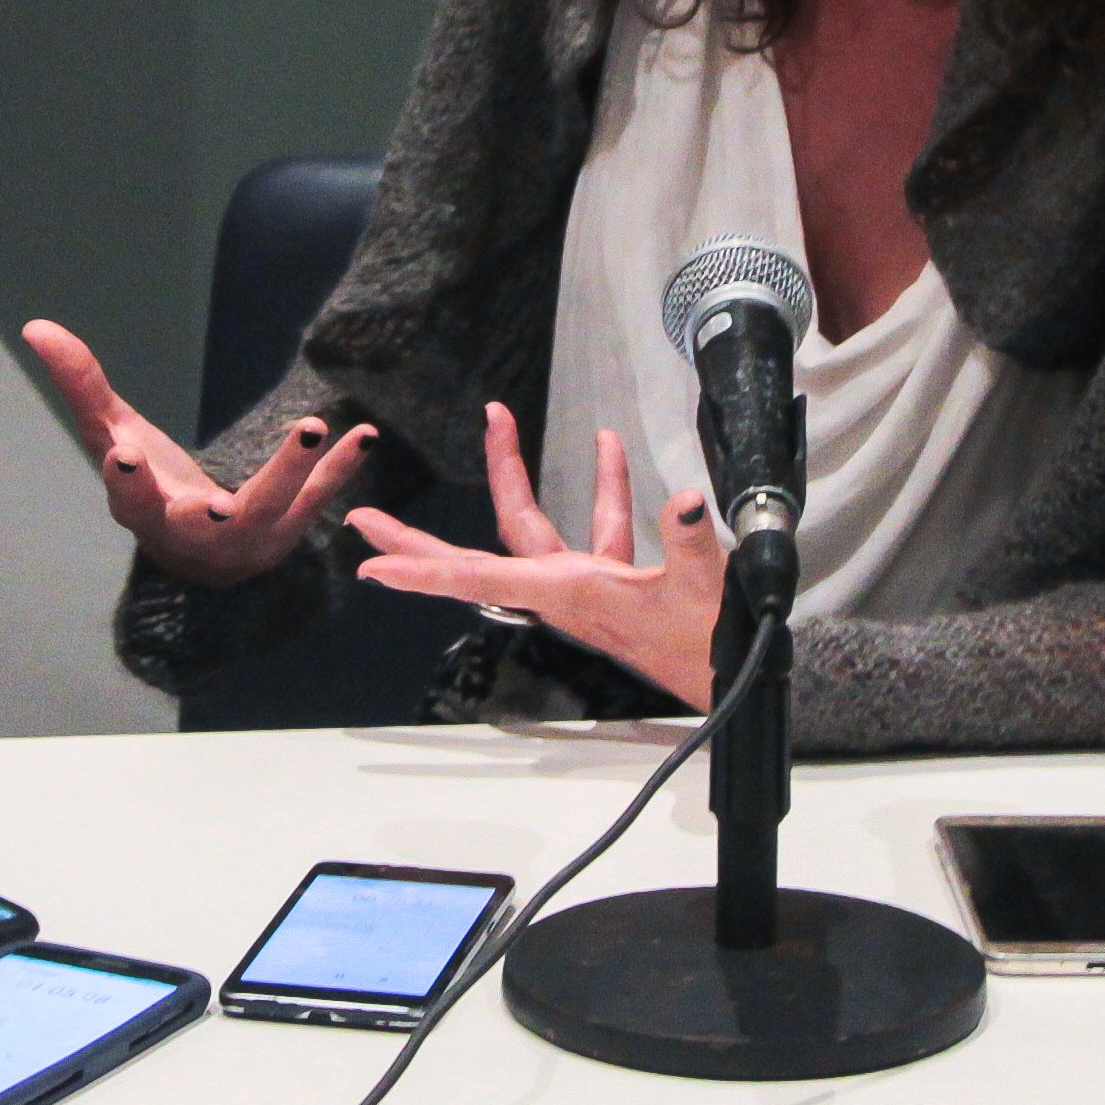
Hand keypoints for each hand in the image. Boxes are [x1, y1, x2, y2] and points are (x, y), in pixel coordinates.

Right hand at [22, 319, 374, 588]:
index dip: (127, 480)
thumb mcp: (112, 436)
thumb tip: (36, 326)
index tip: (124, 454)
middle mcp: (195, 535)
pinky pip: (315, 501)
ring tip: (314, 425)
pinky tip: (363, 436)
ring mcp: (245, 540)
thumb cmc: (148, 487)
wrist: (196, 557)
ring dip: (298, 472)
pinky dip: (339, 470)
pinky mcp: (285, 531)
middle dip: (247, 490)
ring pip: (274, 511)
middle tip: (274, 455)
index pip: (131, 498)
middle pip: (218, 518)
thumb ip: (81, 385)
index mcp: (144, 511)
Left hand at [344, 407, 723, 707]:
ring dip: (516, 475)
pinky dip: (603, 486)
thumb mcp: (703, 594)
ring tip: (498, 422)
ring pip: (531, 527)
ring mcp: (585, 584)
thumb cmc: (711, 649)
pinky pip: (595, 525)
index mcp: (568, 593)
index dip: (422, 569)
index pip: (478, 576)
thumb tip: (684, 498)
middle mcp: (562, 588)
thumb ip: (690, 543)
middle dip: (420, 534)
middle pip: (474, 555)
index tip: (370, 564)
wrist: (739, 682)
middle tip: (365, 515)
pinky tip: (610, 447)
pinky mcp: (616, 580)